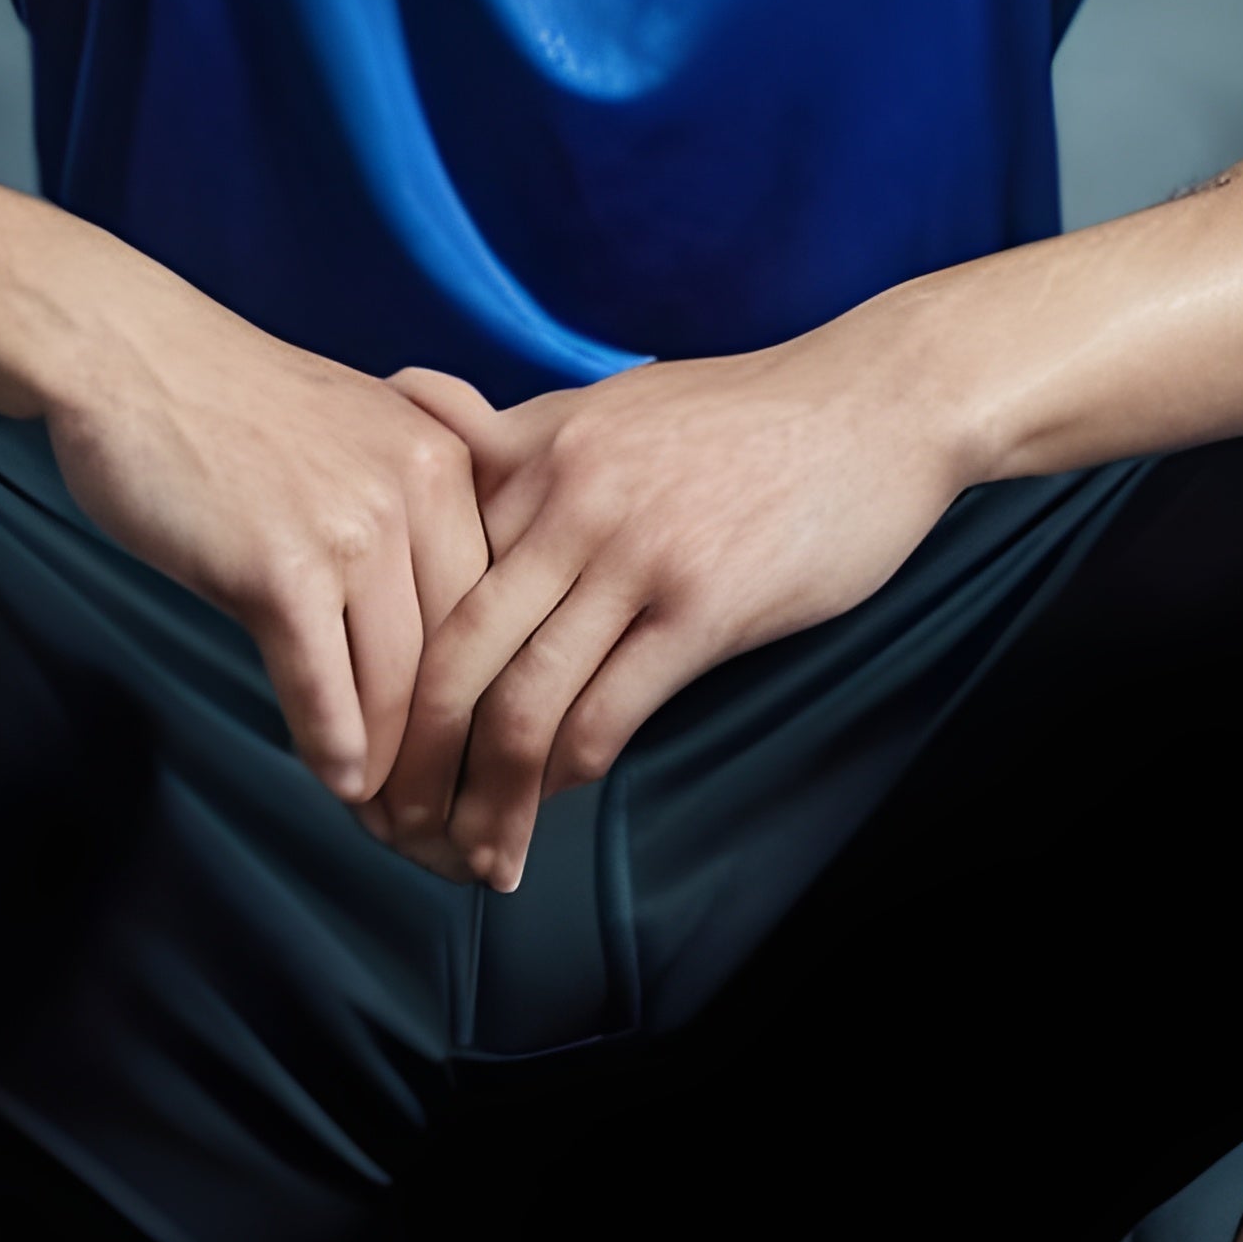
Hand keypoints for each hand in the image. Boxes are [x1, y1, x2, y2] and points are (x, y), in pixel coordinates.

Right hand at [41, 276, 492, 803]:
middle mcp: (419, 493)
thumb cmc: (232, 408)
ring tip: (390, 825)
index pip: (495, 614)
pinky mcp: (280, 567)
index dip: (489, 706)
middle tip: (444, 829)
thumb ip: (405, 524)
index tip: (484, 769)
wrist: (131, 356)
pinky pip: (324, 686)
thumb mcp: (358, 440)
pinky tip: (335, 782)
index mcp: (450, 464)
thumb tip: (427, 647)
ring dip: (394, 774)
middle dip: (453, 761)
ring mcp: (352, 529)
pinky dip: (332, 747)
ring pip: (398, 688)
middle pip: (458, 662)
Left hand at [365, 320, 969, 889]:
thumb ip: (507, 426)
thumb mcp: (608, 403)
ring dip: (487, 795)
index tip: (368, 737)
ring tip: (469, 851)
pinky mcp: (704, 607)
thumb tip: (406, 390)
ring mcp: (636, 554)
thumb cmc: (740, 415)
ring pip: (523, 701)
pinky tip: (557, 802)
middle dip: (412, 756)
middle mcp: (570, 500)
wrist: (875, 403)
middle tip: (389, 822)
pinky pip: (609, 713)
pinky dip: (570, 773)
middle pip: (453, 653)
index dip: (386, 670)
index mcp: (536, 449)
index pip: (427, 578)